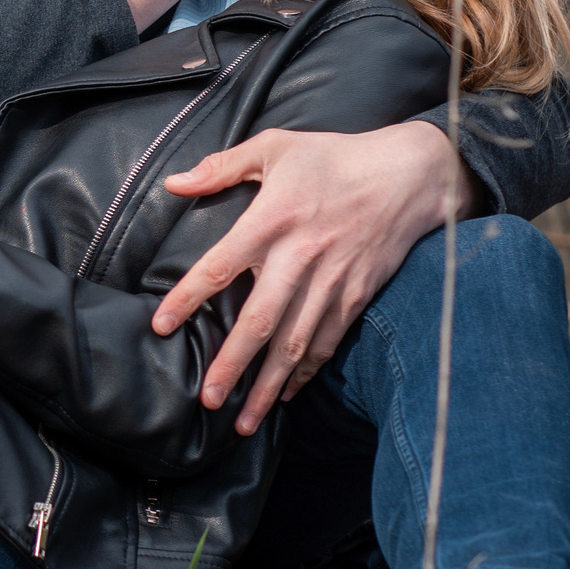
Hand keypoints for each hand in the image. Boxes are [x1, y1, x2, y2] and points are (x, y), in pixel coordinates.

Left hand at [150, 122, 477, 433]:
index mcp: (272, 220)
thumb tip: (172, 182)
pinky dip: (305, 373)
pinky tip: (285, 395)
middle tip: (206, 399)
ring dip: (268, 385)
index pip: (219, 266)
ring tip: (244, 421)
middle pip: (259, 321)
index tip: (160, 326)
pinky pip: (327, 342)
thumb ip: (220, 166)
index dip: (188, 298)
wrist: (409, 174)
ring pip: (294, 344)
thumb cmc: (334, 157)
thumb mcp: (275, 147)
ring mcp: (331, 281)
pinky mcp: (356, 295)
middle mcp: (300, 257)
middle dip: (231, 365)